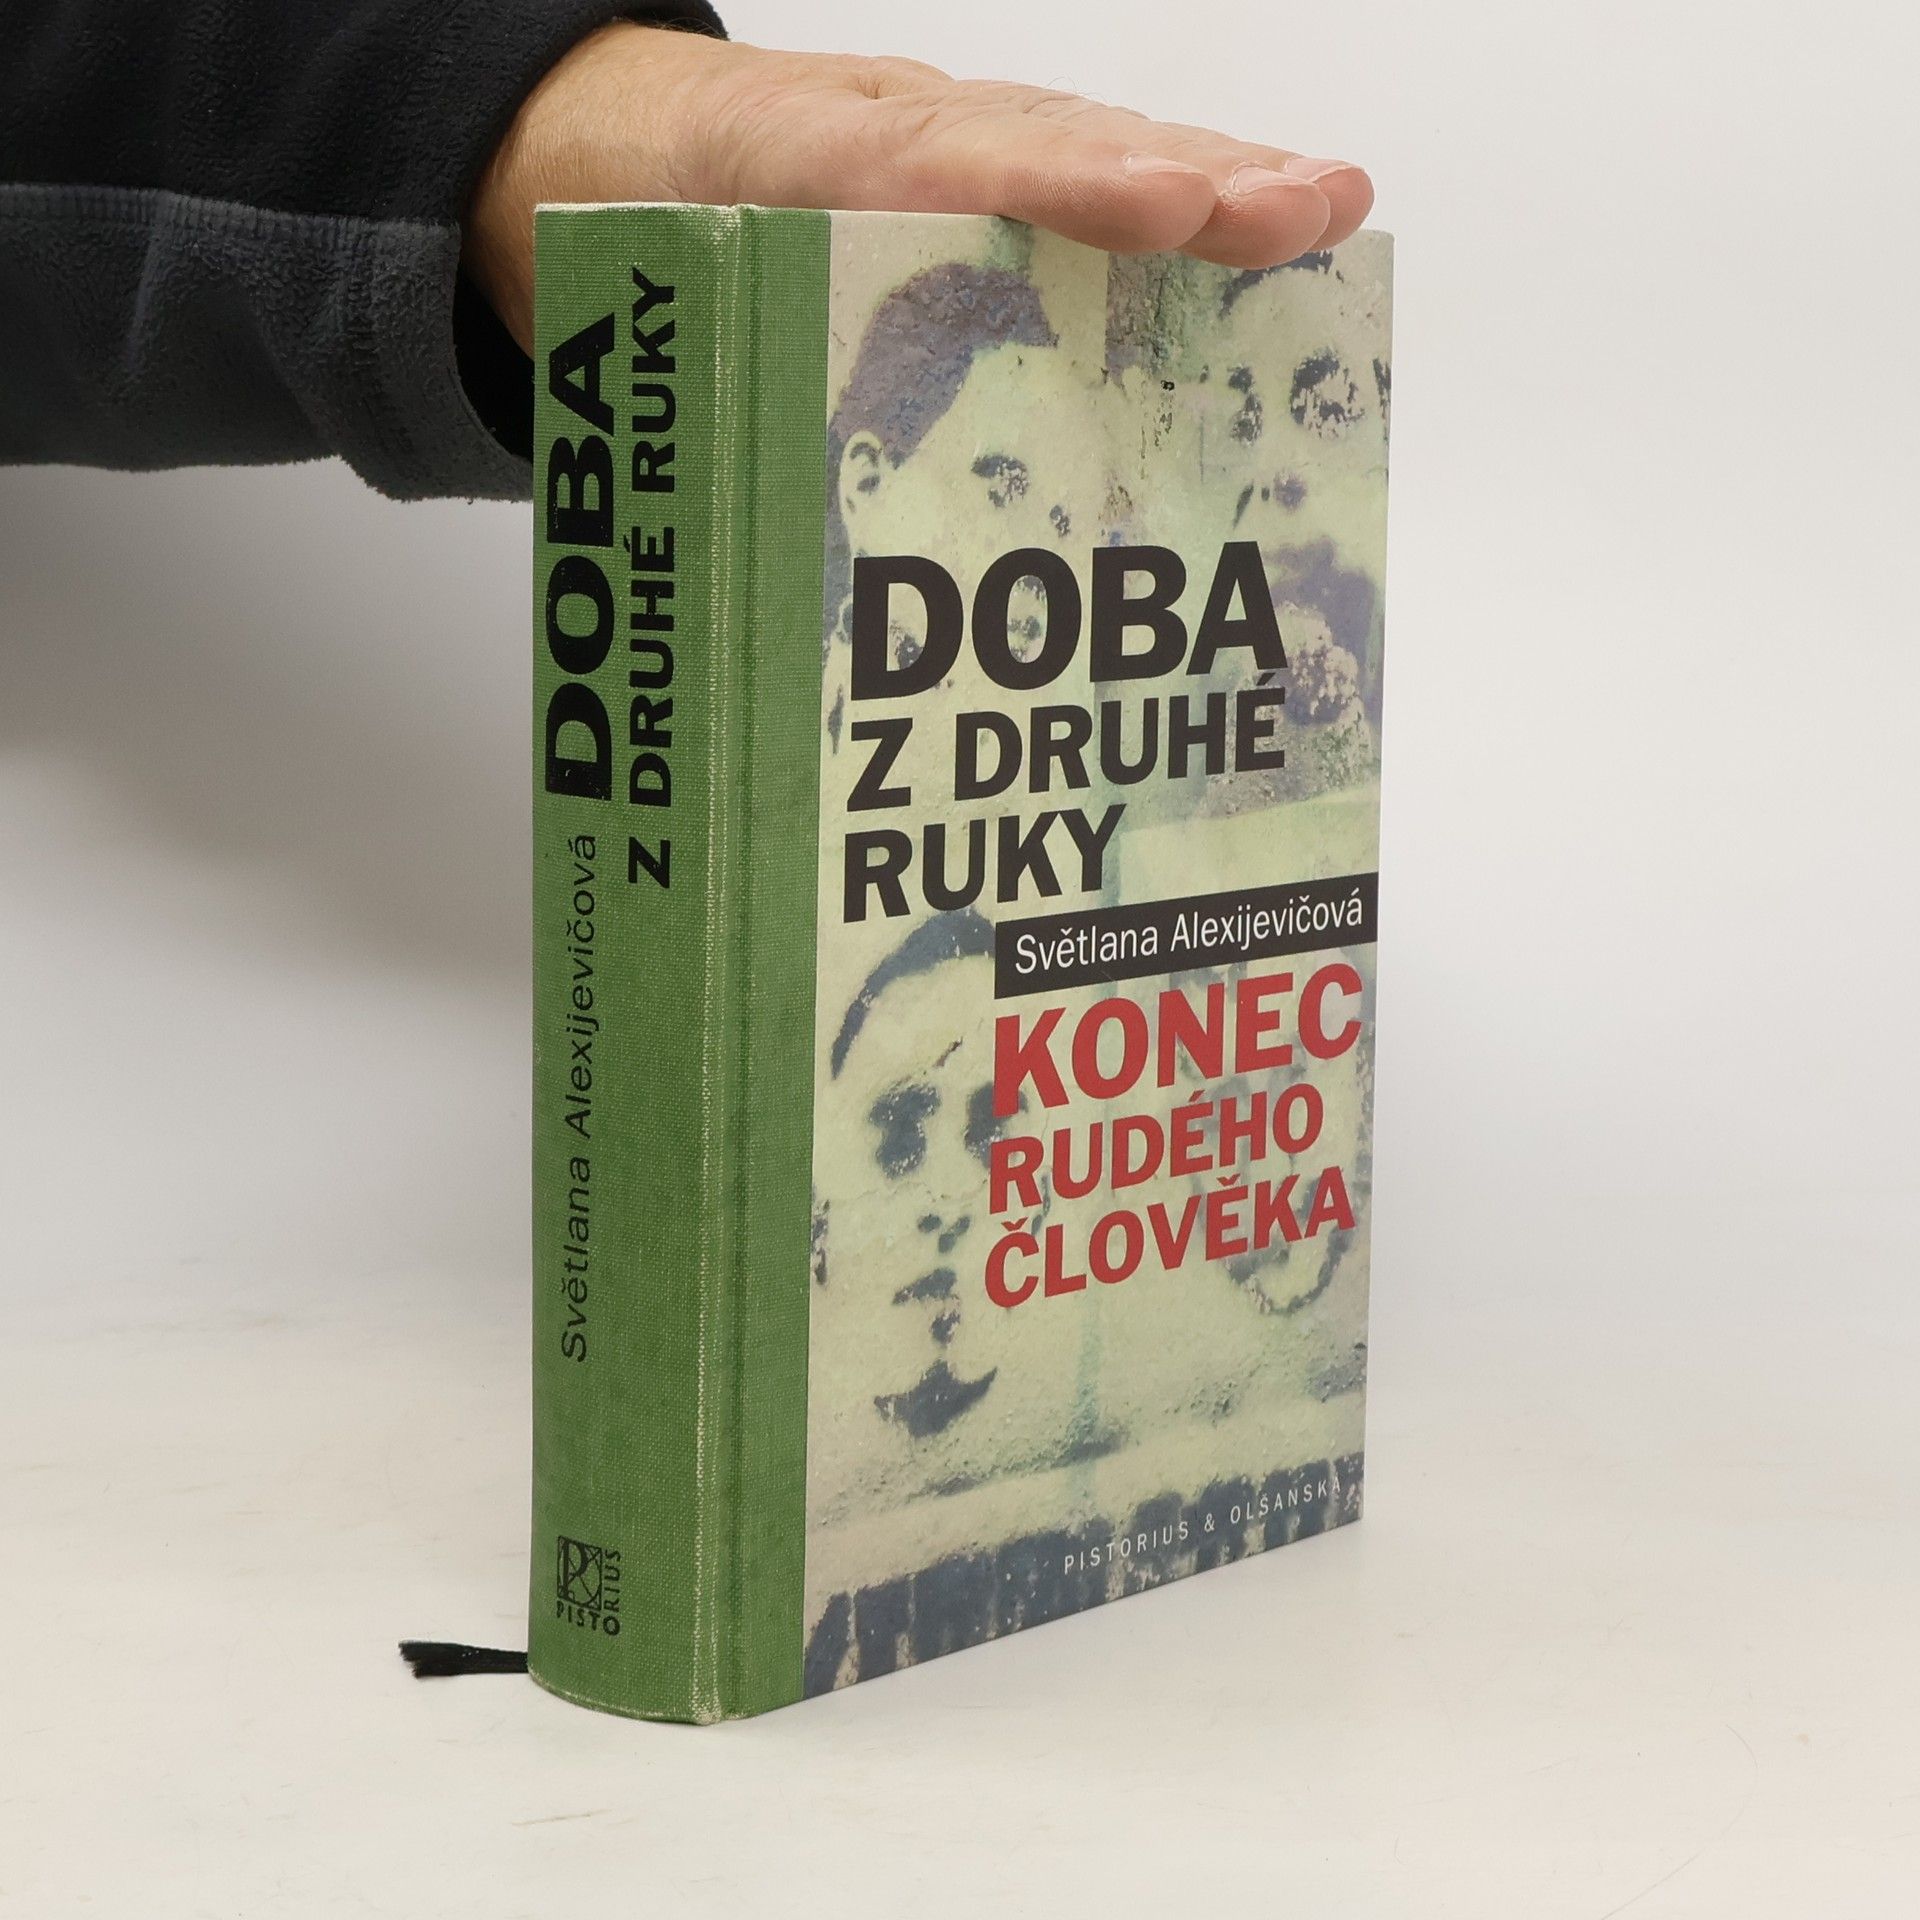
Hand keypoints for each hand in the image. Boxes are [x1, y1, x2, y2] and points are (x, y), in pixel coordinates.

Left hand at [465, 24, 1373, 350]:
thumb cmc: (648, 244)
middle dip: (1176, 186)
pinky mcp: (990, 173)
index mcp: (801, 165)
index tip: (1161, 206)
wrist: (618, 147)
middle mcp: (905, 143)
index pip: (939, 169)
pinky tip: (1283, 231)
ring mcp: (960, 147)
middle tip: (1287, 211)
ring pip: (1092, 153)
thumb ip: (699, 399)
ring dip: (1213, 184)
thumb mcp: (644, 322)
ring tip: (1325, 209)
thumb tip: (771, 594)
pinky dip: (1189, 207)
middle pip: (1052, 150)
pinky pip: (1092, 178)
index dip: (1056, 191)